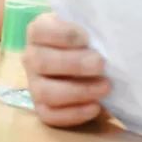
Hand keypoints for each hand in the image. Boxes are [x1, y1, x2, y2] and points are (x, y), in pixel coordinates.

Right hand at [23, 12, 110, 126]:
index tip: (87, 39)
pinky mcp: (42, 107)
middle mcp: (32, 57)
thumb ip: (94, 26)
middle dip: (73, 64)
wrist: (92, 62)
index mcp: (40, 31)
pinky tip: (96, 107)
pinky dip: (74, 113)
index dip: (63, 34)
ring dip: (77, 91)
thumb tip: (109, 29)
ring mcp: (34, 84)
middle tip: (100, 64)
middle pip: (41, 62)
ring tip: (105, 87)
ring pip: (45, 92)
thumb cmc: (92, 39)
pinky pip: (51, 116)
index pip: (40, 30)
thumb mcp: (91, 26)